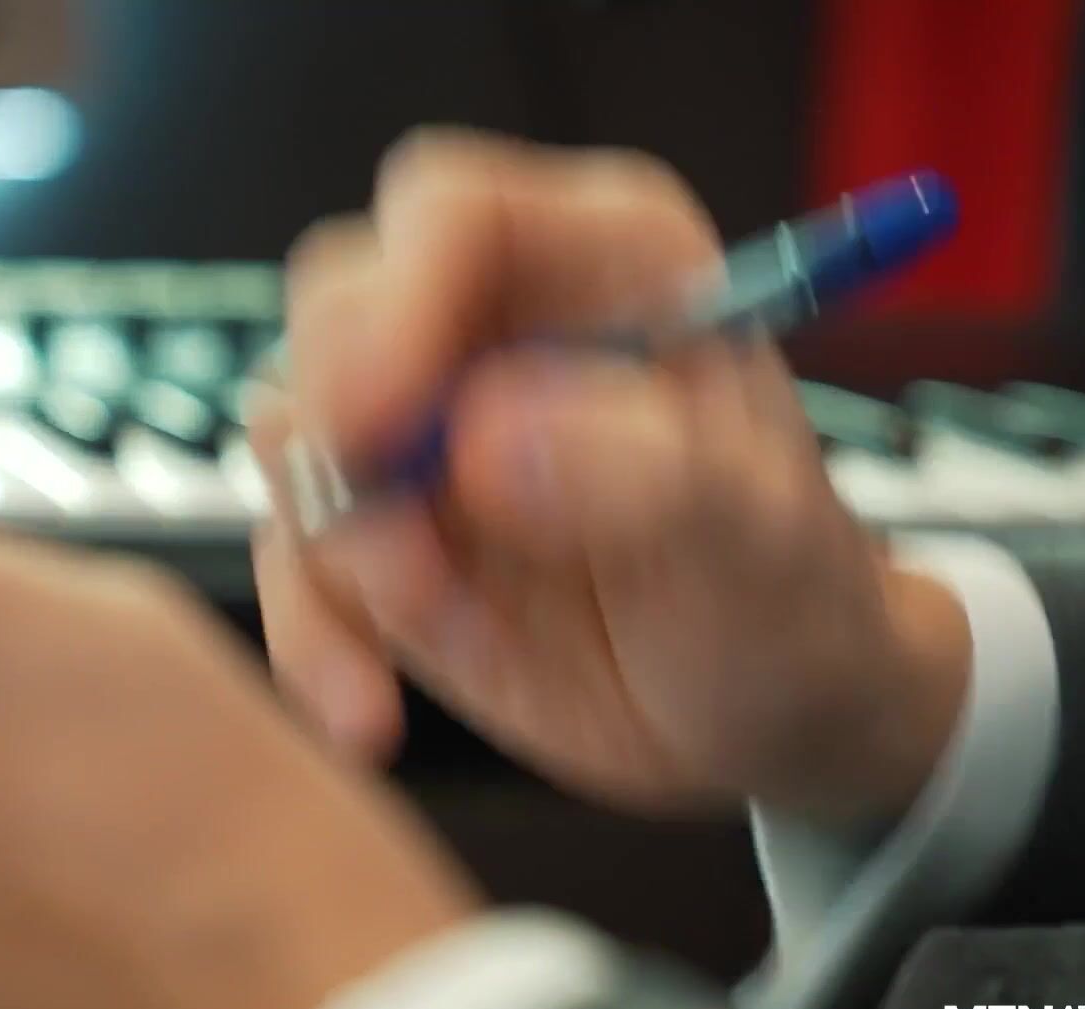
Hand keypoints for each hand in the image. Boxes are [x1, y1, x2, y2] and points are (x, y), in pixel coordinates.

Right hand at [253, 130, 971, 820]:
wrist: (767, 714)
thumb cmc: (790, 601)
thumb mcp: (758, 544)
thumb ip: (648, 477)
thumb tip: (485, 445)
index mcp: (603, 264)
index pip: (451, 215)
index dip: (397, 303)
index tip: (384, 423)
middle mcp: (493, 325)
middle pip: (337, 314)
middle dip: (351, 446)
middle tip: (416, 567)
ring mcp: (424, 430)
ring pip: (298, 445)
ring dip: (346, 562)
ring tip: (461, 644)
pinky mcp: (381, 532)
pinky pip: (293, 563)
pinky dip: (313, 644)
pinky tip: (370, 718)